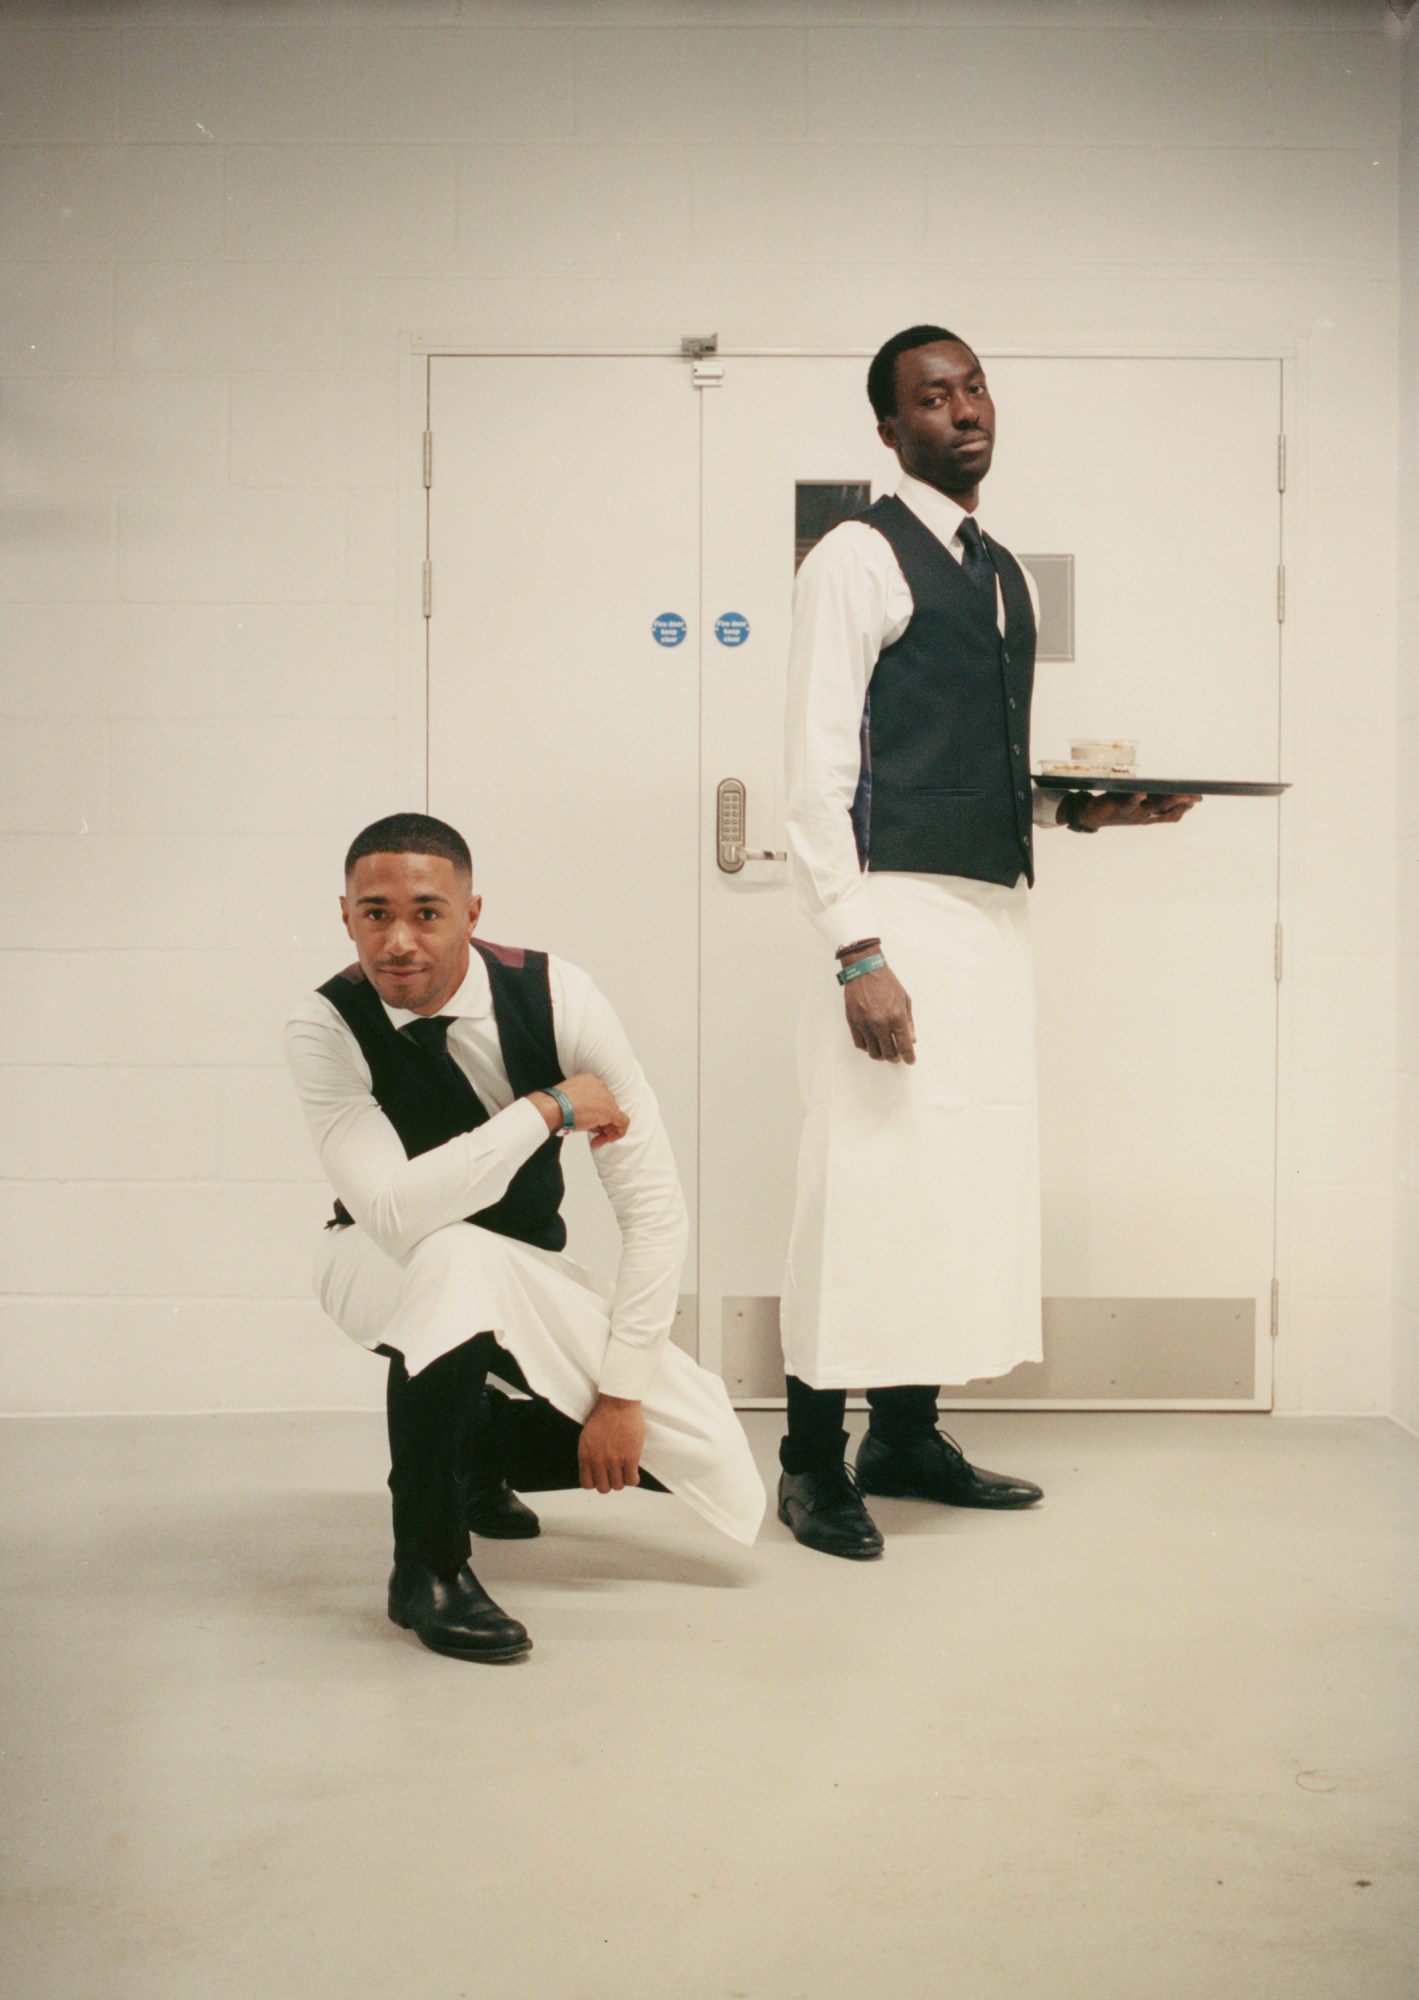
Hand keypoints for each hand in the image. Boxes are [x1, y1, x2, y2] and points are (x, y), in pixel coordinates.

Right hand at [533, 1073, 629, 1149]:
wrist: (555, 1106)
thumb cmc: (555, 1105)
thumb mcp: (569, 1101)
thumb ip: (581, 1105)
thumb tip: (586, 1119)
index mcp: (590, 1081)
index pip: (599, 1097)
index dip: (595, 1113)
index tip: (588, 1122)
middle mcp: (600, 1086)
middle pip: (608, 1106)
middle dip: (602, 1122)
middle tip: (593, 1133)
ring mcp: (606, 1098)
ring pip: (614, 1114)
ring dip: (606, 1129)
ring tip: (596, 1140)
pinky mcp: (610, 1111)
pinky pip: (622, 1122)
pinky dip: (618, 1132)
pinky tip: (607, 1140)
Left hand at [578, 1395, 644, 1492]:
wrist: (618, 1403)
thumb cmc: (603, 1416)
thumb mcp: (587, 1437)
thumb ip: (588, 1455)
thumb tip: (593, 1471)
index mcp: (585, 1455)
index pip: (587, 1484)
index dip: (596, 1482)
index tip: (602, 1476)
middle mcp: (598, 1461)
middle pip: (604, 1488)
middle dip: (609, 1482)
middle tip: (615, 1473)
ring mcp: (614, 1460)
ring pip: (618, 1486)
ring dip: (622, 1480)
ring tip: (625, 1469)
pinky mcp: (630, 1457)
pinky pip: (632, 1481)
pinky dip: (633, 1479)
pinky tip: (633, 1470)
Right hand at [842, 956, 915, 1064]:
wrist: (864, 970)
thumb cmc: (887, 983)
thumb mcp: (905, 1000)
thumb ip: (909, 1022)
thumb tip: (911, 1040)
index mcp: (897, 1016)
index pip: (904, 1045)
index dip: (909, 1057)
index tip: (910, 1060)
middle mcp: (881, 1023)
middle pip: (889, 1053)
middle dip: (895, 1058)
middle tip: (897, 1056)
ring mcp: (865, 1023)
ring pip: (873, 1052)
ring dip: (881, 1055)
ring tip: (884, 1051)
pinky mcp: (853, 1022)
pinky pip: (860, 1044)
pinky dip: (867, 1047)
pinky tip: (872, 1043)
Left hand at [1067, 790, 1201, 829]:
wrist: (1091, 815)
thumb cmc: (1114, 805)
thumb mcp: (1134, 801)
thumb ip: (1147, 795)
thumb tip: (1161, 786)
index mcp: (1148, 816)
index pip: (1171, 814)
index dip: (1185, 808)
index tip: (1198, 798)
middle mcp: (1143, 817)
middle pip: (1168, 811)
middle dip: (1184, 804)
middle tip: (1197, 797)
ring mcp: (1133, 814)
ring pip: (1154, 808)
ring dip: (1168, 801)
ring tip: (1181, 795)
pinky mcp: (1120, 809)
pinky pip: (1130, 804)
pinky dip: (1137, 798)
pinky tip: (1143, 792)